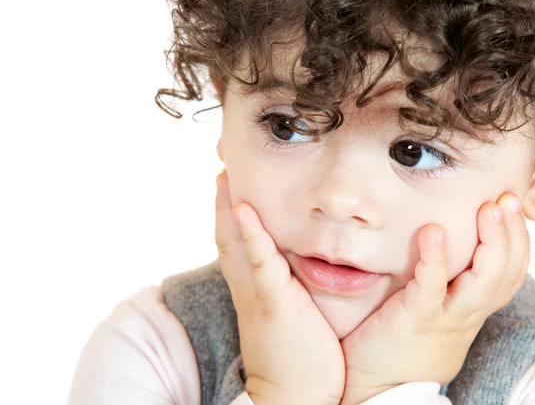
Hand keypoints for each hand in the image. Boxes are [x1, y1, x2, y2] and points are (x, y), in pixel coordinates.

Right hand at [215, 170, 344, 404]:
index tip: (230, 184)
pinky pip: (259, 262)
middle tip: (222, 167)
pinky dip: (251, 234)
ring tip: (224, 176)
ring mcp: (258, 291)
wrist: (294, 395)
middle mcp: (248, 285)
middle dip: (222, 201)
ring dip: (227, 208)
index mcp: (254, 286)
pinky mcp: (274, 301)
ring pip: (235, 243)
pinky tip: (243, 209)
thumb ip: (288, 287)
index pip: (237, 242)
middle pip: (227, 235)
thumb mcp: (289, 311)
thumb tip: (298, 265)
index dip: (230, 212)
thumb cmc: (298, 354)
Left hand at [339, 193, 529, 404]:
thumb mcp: (435, 308)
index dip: (518, 239)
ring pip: (485, 281)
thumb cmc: (402, 339)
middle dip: (512, 233)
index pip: (510, 272)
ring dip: (491, 242)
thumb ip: (446, 280)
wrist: (377, 383)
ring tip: (488, 209)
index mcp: (472, 307)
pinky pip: (432, 286)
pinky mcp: (416, 317)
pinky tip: (433, 231)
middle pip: (506, 273)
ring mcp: (444, 316)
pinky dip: (436, 257)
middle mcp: (467, 312)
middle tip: (507, 199)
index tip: (511, 204)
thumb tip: (442, 236)